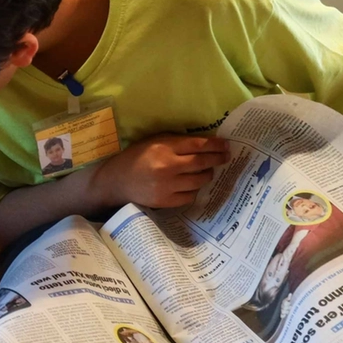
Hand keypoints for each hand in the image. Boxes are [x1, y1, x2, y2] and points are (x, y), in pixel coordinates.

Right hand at [94, 135, 228, 210]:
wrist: (117, 182)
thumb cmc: (136, 157)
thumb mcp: (153, 142)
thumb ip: (176, 142)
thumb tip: (205, 143)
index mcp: (163, 148)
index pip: (197, 145)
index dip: (215, 145)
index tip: (226, 145)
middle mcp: (167, 166)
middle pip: (202, 163)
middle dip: (217, 160)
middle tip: (225, 158)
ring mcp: (167, 186)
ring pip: (199, 181)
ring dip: (207, 175)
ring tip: (207, 172)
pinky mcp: (165, 201)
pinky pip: (190, 196)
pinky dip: (194, 190)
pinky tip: (191, 185)